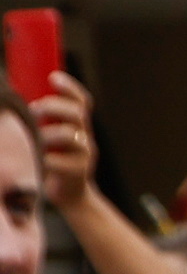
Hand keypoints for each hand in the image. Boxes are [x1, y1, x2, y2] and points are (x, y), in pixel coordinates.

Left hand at [31, 69, 98, 210]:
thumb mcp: (52, 139)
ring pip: (70, 136)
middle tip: (34, 108)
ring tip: (38, 140)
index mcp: (78, 127)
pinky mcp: (77, 173)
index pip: (81, 101)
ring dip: (49, 133)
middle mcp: (84, 138)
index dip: (70, 87)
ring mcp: (83, 155)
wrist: (72, 196)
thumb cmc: (55, 163)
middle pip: (77, 114)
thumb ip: (43, 123)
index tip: (53, 77)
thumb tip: (15, 102)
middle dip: (55, 107)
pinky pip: (59, 162)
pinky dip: (47, 160)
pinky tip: (42, 162)